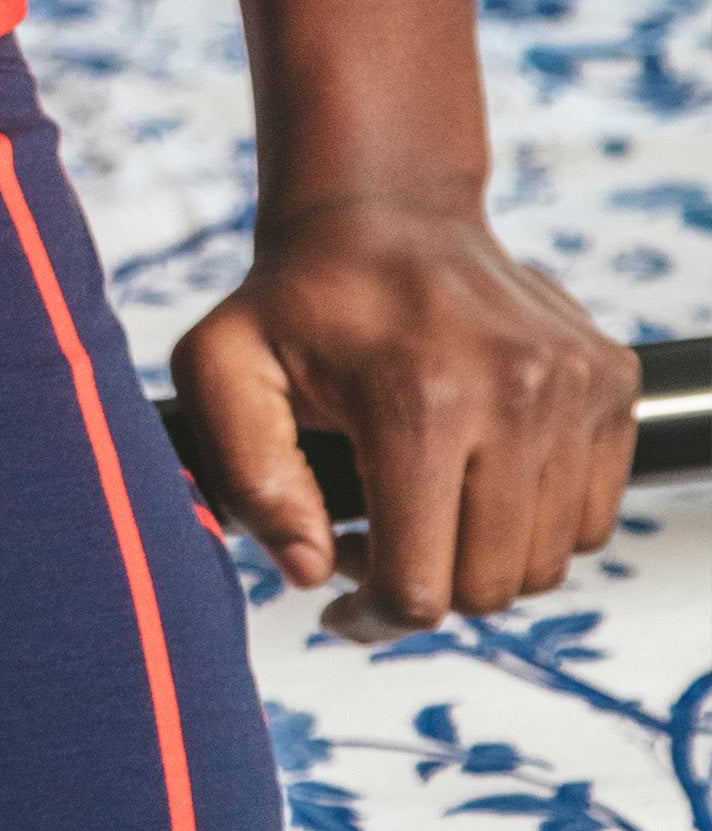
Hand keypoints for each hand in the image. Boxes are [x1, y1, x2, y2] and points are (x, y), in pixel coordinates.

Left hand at [170, 199, 639, 641]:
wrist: (385, 214)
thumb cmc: (289, 306)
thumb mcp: (218, 372)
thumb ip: (248, 479)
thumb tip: (310, 572)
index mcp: (417, 400)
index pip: (419, 585)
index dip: (370, 616)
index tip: (334, 595)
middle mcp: (516, 393)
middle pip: (488, 587)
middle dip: (422, 592)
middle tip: (368, 547)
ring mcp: (577, 385)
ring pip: (545, 563)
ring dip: (476, 564)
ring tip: (415, 517)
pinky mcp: (612, 380)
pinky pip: (589, 518)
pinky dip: (530, 528)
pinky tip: (469, 490)